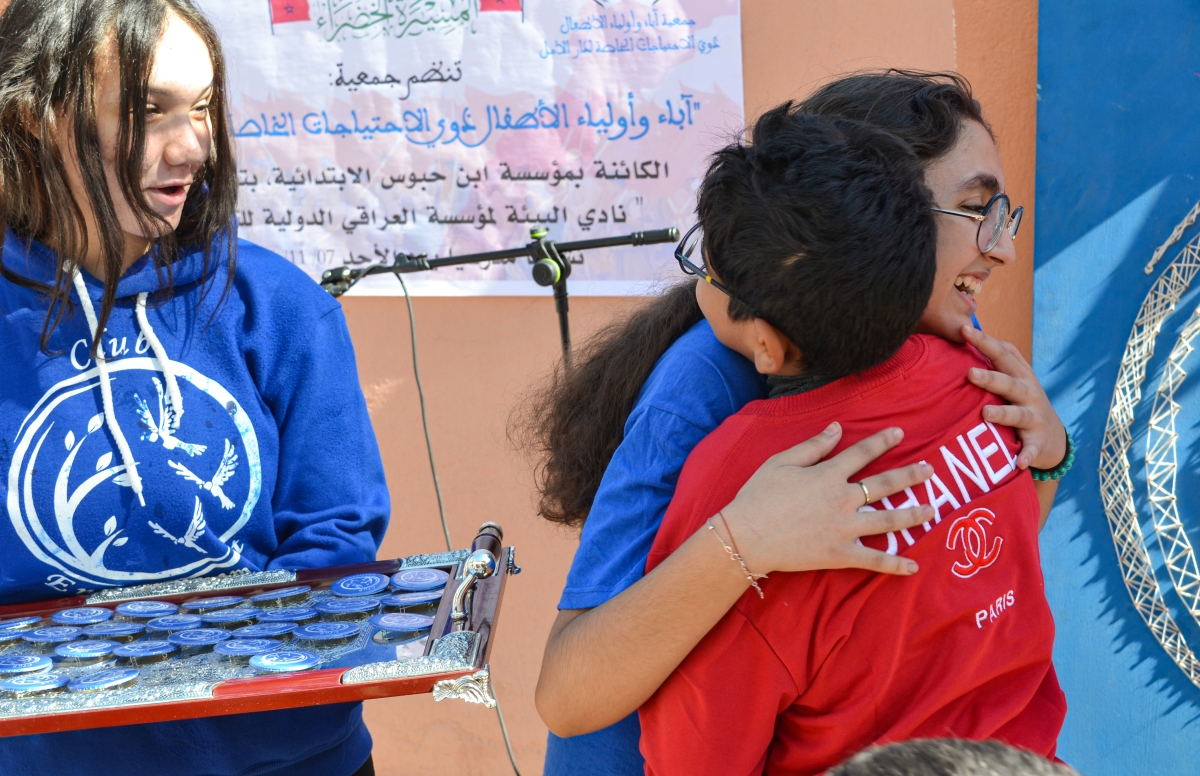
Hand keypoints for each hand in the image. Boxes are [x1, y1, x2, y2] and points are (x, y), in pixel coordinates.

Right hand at [719, 424, 934, 576]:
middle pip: (886, 484)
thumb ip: (814, 445)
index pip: (863, 453)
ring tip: (932, 510)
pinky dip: (895, 565)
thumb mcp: (782, 462)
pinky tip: (913, 566)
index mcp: (829, 475)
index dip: (883, 441)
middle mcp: (844, 499)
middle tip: (930, 470)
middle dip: (911, 475)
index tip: (900, 433)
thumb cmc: (759, 496)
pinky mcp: (841, 554)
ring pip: (889, 520)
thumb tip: (837, 428)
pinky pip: (874, 560)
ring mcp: (846, 528)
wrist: (747, 536)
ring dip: (913, 515)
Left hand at [962, 324, 1066, 469]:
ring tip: (985, 414)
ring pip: (1017, 414)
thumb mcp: (1014, 377)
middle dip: (990, 377)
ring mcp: (1034, 418)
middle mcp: (1028, 393)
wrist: (1054, 437)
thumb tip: (966, 328)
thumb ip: (995, 357)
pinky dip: (1026, 455)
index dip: (983, 342)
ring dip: (1003, 413)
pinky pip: (1031, 449)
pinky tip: (1018, 462)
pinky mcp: (1038, 443)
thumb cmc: (1022, 400)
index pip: (1000, 354)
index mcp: (1019, 375)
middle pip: (1008, 382)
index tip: (963, 330)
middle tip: (970, 373)